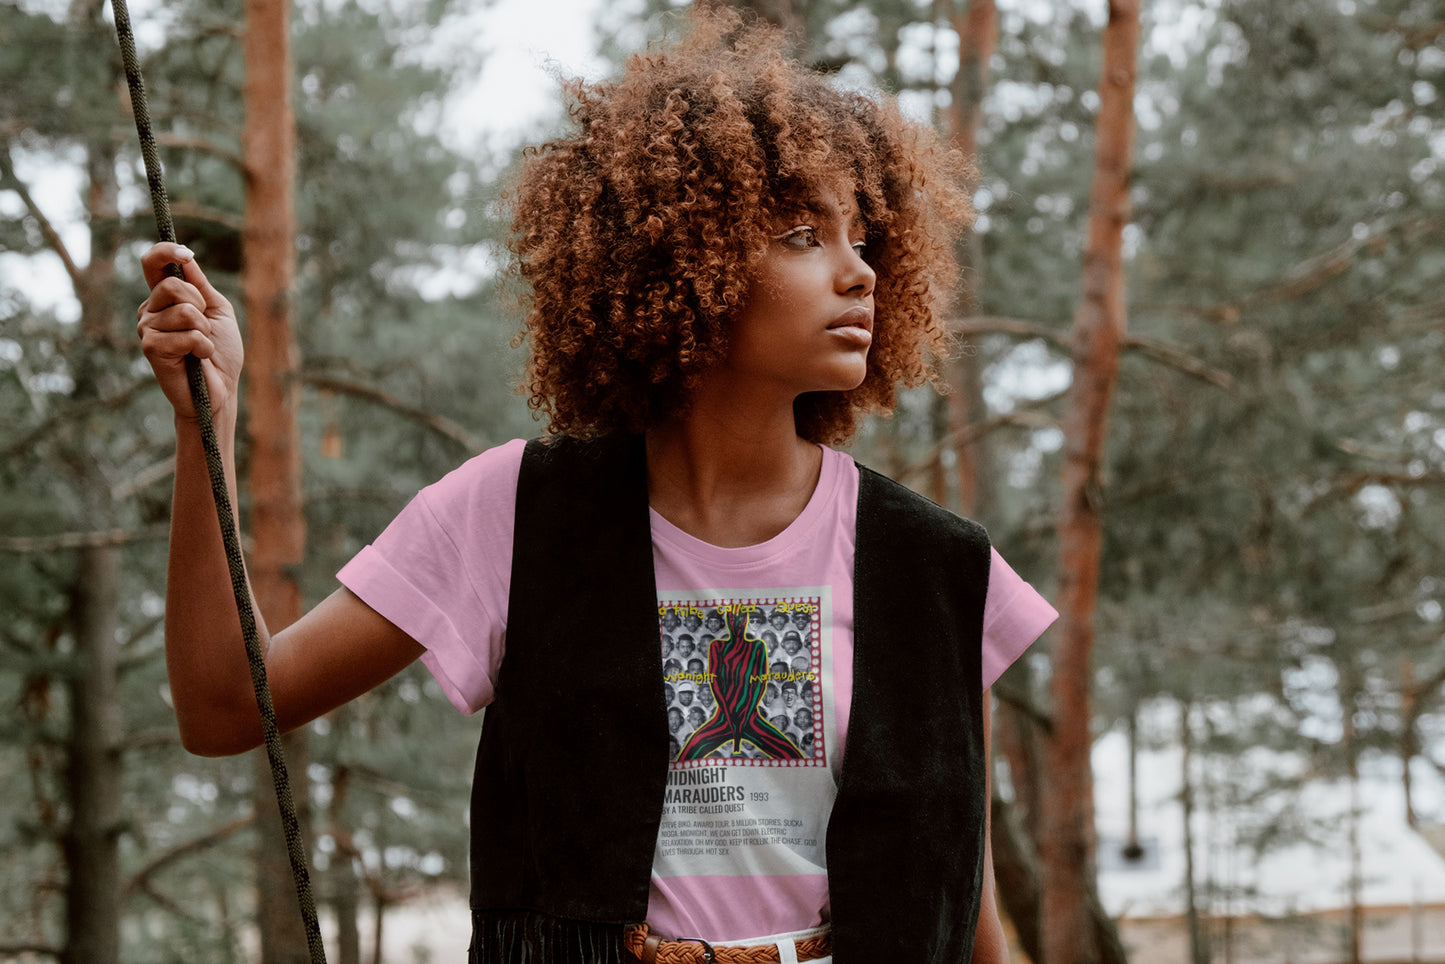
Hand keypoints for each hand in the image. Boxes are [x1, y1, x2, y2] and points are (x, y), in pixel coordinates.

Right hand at [137, 242, 241, 420]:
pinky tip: (198, 358)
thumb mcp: (217, 311)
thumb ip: (201, 285)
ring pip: (183, 310)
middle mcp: (150, 310)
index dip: (165, 252)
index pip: (153, 265)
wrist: (221, 390)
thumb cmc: (221, 352)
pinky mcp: (151, 348)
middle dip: (200, 305)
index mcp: (165, 299)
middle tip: (205, 328)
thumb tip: (186, 258)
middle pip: (174, 286)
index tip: (186, 254)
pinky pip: (186, 333)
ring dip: (204, 330)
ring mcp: (147, 328)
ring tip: (202, 346)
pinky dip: (202, 345)